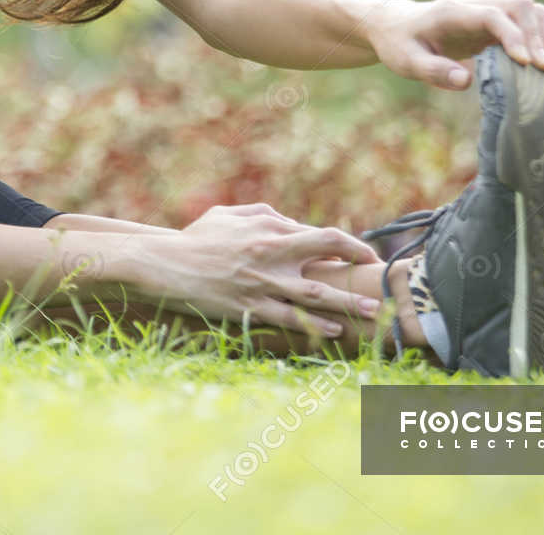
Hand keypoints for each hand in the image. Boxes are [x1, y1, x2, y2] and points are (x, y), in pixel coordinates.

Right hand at [159, 203, 382, 337]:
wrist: (164, 264)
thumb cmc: (195, 239)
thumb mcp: (227, 215)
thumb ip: (261, 213)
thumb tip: (287, 219)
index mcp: (268, 228)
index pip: (319, 233)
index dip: (347, 244)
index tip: (362, 255)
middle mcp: (271, 252)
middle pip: (327, 250)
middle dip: (358, 260)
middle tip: (379, 274)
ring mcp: (262, 281)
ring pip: (316, 292)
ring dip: (349, 301)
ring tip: (374, 311)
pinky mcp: (250, 306)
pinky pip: (290, 317)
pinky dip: (315, 324)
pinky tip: (335, 330)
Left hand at [364, 0, 543, 90]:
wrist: (396, 26)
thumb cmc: (400, 45)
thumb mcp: (407, 62)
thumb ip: (434, 71)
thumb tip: (467, 81)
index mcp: (452, 12)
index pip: (490, 14)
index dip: (511, 35)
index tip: (526, 62)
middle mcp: (474, 6)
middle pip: (519, 6)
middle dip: (538, 37)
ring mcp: (487, 12)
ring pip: (530, 12)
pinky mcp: (496, 23)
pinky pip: (528, 25)